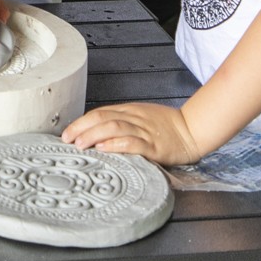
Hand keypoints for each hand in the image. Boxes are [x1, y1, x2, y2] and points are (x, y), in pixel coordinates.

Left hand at [62, 102, 204, 165]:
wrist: (193, 129)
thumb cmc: (166, 126)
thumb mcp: (141, 117)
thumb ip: (121, 122)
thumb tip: (95, 132)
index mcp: (130, 111)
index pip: (100, 113)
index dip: (81, 122)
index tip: (67, 133)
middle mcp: (135, 118)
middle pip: (103, 118)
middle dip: (82, 128)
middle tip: (67, 139)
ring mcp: (145, 131)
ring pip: (114, 128)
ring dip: (94, 135)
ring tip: (80, 144)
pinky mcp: (154, 146)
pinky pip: (133, 143)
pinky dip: (116, 145)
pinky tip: (104, 149)